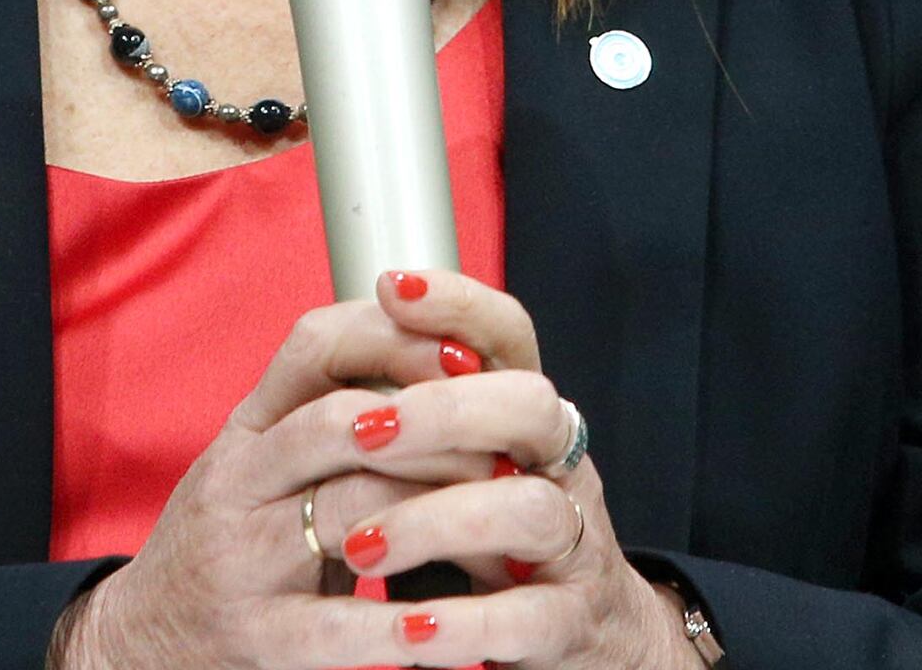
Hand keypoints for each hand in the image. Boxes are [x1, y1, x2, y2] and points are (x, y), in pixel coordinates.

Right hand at [52, 278, 494, 669]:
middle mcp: (236, 481)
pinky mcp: (258, 638)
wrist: (143, 643)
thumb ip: (326, 413)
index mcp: (247, 429)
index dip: (397, 337)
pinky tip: (448, 626)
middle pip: (344, 420)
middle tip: (509, 451)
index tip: (469, 357)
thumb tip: (448, 360)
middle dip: (440, 431)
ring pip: (352, 506)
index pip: (314, 343)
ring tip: (496, 528)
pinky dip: (403, 625)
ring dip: (438, 514)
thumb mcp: (260, 462)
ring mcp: (242, 559)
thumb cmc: (228, 543)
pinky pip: (340, 624)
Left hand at [324, 270, 696, 669]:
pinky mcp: (571, 624)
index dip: (459, 304)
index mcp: (526, 423)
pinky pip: (529, 619)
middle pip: (530, 406)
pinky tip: (408, 634)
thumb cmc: (497, 544)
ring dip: (436, 522)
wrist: (587, 643)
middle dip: (444, 410)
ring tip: (360, 548)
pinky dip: (464, 625)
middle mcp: (561, 470)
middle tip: (364, 432)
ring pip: (530, 510)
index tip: (390, 287)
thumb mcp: (461, 471)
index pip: (510, 338)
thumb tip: (335, 352)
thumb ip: (417, 417)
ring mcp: (575, 546)